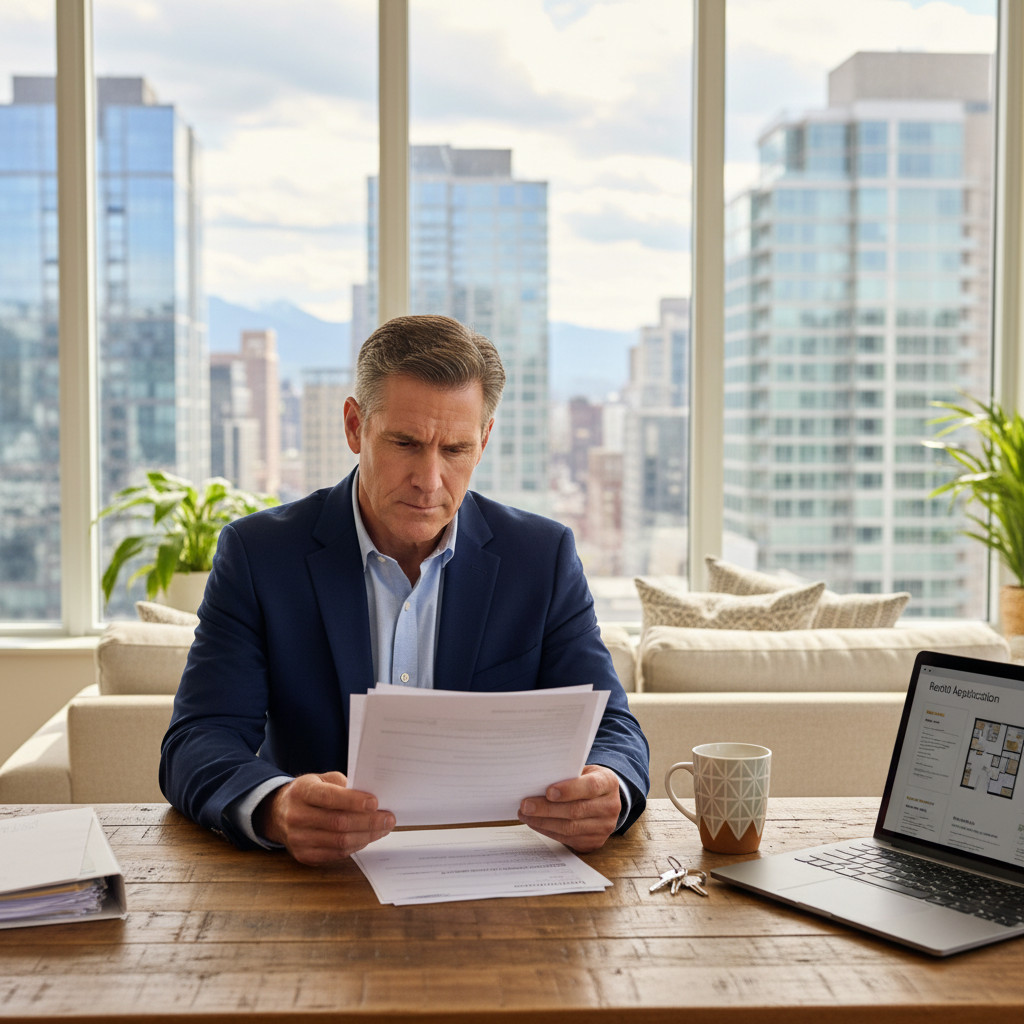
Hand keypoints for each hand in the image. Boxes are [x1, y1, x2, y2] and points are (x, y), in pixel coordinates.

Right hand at [254, 771, 394, 865]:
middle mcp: (297, 816)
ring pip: (339, 842)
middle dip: (368, 822)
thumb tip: (370, 795)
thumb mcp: (320, 779)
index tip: (375, 802)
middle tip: (388, 819)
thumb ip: (342, 784)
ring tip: (383, 829)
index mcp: (302, 792)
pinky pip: (336, 854)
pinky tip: (367, 838)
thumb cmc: (307, 793)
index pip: (329, 797)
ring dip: (366, 836)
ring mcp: (298, 839)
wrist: (278, 813)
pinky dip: (356, 846)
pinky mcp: (303, 855)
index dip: (353, 801)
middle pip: (338, 823)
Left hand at [517, 764, 620, 852]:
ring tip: (525, 814)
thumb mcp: (584, 771)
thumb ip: (567, 774)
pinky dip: (548, 831)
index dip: (569, 790)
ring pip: (570, 828)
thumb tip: (537, 781)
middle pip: (576, 810)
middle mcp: (610, 806)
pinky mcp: (594, 841)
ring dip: (543, 822)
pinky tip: (535, 823)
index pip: (590, 787)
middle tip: (526, 805)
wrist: (606, 800)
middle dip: (547, 809)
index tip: (548, 792)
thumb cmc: (588, 780)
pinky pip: (568, 839)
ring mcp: (604, 827)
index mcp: (609, 783)